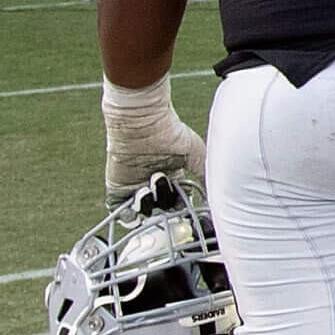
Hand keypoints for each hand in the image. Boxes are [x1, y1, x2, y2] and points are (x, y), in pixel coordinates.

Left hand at [102, 76, 204, 209]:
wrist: (141, 122)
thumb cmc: (170, 132)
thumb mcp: (197, 154)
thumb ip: (205, 175)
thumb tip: (217, 194)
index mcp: (174, 176)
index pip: (180, 203)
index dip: (183, 210)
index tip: (186, 212)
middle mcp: (155, 183)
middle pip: (162, 210)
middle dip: (166, 210)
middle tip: (166, 202)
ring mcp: (136, 186)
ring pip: (144, 211)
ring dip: (149, 206)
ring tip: (149, 187)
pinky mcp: (118, 188)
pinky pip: (121, 209)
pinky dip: (129, 212)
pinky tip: (138, 194)